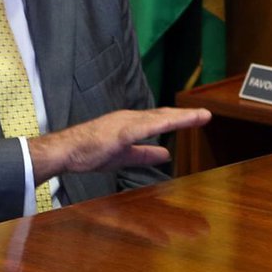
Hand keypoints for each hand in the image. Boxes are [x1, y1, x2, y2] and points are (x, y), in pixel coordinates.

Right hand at [28, 107, 211, 183]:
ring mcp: (126, 123)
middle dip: (186, 116)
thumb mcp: (125, 156)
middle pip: (164, 116)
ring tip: (199, 117)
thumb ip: (146, 154)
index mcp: (132, 124)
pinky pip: (144, 127)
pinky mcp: (119, 131)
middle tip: (207, 115)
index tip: (199, 118)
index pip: (161, 120)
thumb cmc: (89, 152)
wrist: (64, 152)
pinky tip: (173, 123)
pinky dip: (161, 124)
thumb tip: (167, 155)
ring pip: (159, 118)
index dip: (181, 119)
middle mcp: (132, 119)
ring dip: (180, 117)